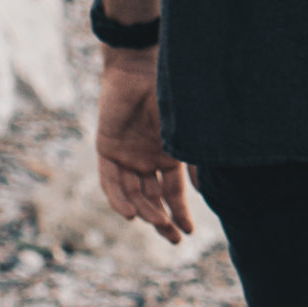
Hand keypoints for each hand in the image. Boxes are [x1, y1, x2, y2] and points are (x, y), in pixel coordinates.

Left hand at [94, 54, 193, 243]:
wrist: (140, 68)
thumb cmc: (170, 94)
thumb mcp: (184, 131)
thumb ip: (192, 159)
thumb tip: (201, 191)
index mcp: (168, 156)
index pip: (173, 193)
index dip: (180, 213)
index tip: (188, 232)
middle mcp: (146, 159)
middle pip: (152, 198)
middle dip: (162, 220)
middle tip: (173, 239)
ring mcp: (126, 155)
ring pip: (133, 193)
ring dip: (143, 211)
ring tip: (156, 224)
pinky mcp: (106, 149)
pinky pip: (110, 180)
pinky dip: (118, 198)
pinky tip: (129, 215)